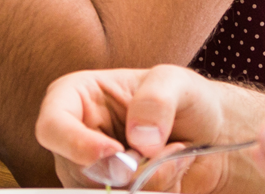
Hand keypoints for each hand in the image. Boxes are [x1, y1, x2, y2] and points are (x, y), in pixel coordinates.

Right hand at [36, 66, 234, 190]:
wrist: (212, 136)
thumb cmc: (187, 100)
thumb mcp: (178, 82)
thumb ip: (157, 100)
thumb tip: (139, 140)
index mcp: (77, 97)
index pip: (52, 126)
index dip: (76, 144)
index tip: (115, 151)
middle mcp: (77, 138)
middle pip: (77, 172)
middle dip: (125, 171)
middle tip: (163, 151)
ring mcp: (93, 171)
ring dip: (148, 182)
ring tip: (174, 157)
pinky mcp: (112, 193)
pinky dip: (156, 193)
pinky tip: (172, 174)